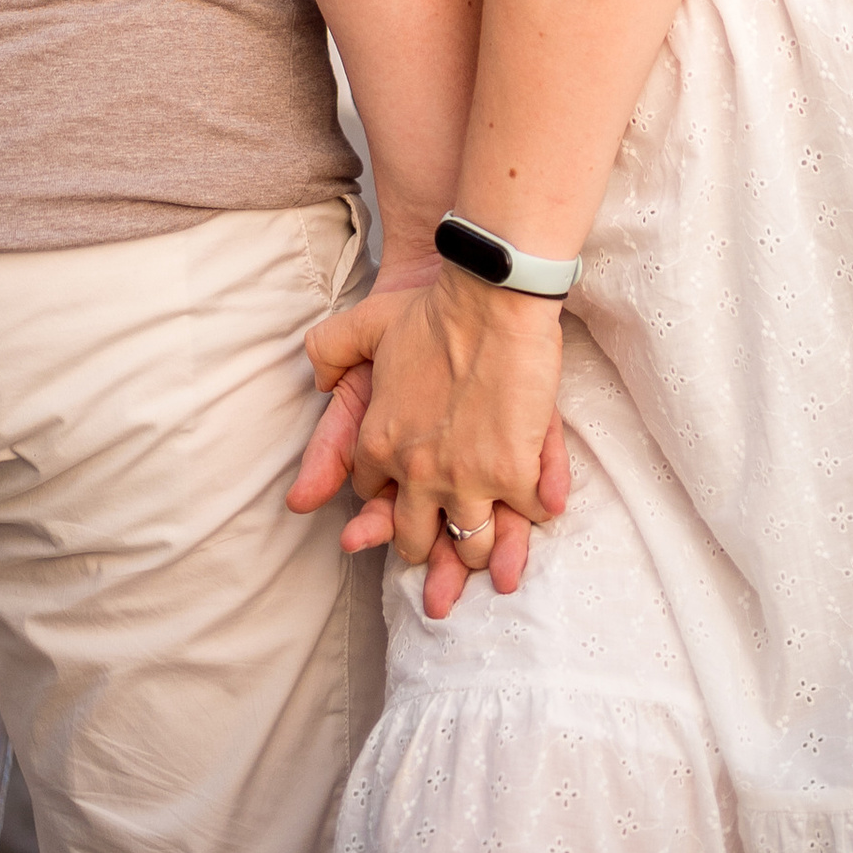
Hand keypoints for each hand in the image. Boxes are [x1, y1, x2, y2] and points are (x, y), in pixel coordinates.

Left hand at [304, 266, 570, 602]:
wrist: (489, 299)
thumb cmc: (432, 310)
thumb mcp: (366, 325)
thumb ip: (329, 349)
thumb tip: (316, 380)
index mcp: (380, 443)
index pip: (373, 494)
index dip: (387, 494)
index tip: (403, 493)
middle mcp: (418, 473)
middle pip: (415, 539)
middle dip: (426, 546)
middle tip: (441, 546)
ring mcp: (468, 480)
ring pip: (472, 546)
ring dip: (480, 549)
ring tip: (491, 553)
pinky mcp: (515, 474)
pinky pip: (527, 515)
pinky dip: (534, 511)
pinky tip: (536, 504)